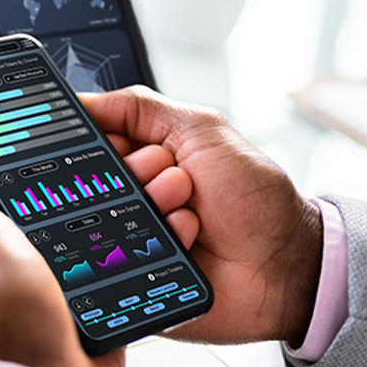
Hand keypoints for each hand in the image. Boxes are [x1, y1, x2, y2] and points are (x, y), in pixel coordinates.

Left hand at [0, 140, 124, 366]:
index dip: (1, 167)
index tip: (30, 144)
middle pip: (29, 214)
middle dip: (53, 198)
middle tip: (80, 178)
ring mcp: (37, 291)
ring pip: (66, 242)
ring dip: (87, 229)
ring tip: (106, 207)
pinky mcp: (75, 311)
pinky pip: (96, 276)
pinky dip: (109, 263)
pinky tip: (119, 248)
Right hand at [81, 86, 322, 345]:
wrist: (284, 263)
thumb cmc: (255, 197)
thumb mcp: (202, 129)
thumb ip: (140, 107)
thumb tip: (82, 100)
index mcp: (146, 154)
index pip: (96, 138)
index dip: (103, 138)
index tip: (120, 142)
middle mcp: (138, 191)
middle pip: (97, 175)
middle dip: (137, 169)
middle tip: (176, 174)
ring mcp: (136, 229)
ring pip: (107, 212)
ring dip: (155, 201)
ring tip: (190, 205)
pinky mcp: (138, 266)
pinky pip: (123, 249)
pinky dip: (163, 233)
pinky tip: (191, 232)